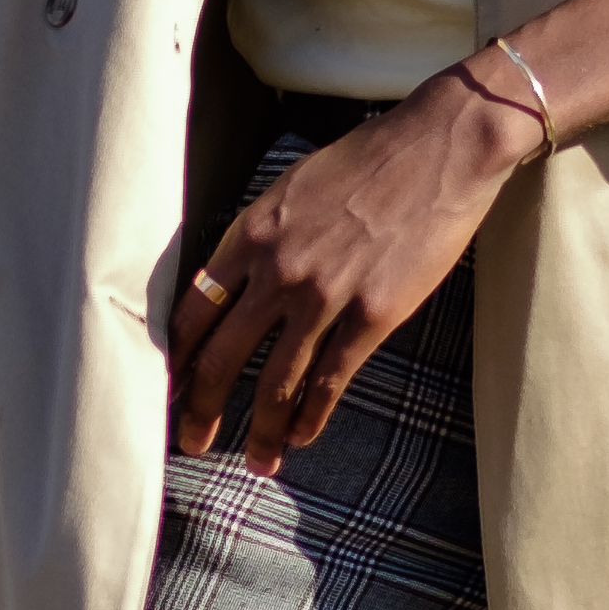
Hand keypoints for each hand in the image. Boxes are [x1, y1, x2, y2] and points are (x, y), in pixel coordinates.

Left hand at [167, 71, 526, 472]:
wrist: (440, 147)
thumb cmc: (369, 160)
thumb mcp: (292, 188)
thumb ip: (260, 237)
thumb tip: (233, 283)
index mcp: (251, 234)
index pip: (193, 311)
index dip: (176, 358)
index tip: (168, 388)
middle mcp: (278, 270)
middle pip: (221, 358)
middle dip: (201, 409)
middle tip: (192, 442)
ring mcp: (325, 296)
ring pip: (276, 383)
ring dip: (262, 431)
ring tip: (255, 462)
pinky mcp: (373, 315)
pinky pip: (330, 380)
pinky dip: (312, 416)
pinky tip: (302, 438)